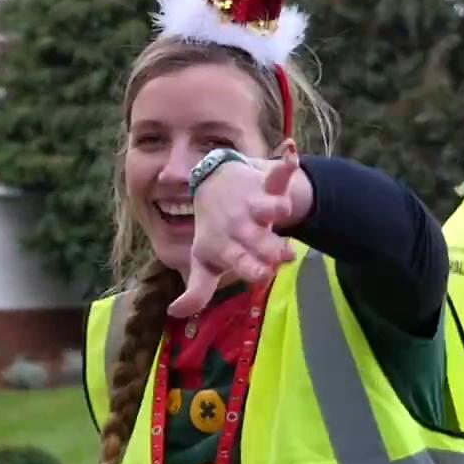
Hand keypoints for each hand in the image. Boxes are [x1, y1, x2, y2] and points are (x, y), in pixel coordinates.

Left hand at [170, 148, 302, 317]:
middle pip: (259, 240)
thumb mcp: (203, 261)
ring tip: (282, 209)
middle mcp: (238, 225)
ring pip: (269, 206)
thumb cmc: (214, 232)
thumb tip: (174, 312)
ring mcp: (252, 204)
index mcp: (224, 245)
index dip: (250, 269)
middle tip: (285, 256)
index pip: (237, 261)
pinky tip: (289, 150)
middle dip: (271, 248)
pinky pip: (278, 173)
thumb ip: (197, 290)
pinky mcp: (266, 185)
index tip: (262, 276)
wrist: (213, 185)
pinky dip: (285, 162)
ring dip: (276, 206)